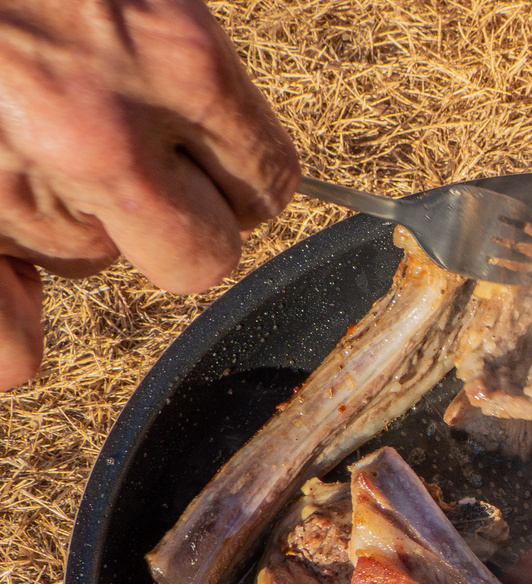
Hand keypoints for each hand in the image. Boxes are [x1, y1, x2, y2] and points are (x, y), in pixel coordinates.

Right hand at [0, 0, 298, 389]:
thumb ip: (170, 59)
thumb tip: (224, 160)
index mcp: (173, 52)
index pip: (266, 181)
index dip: (238, 175)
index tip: (203, 156)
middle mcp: (100, 131)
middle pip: (196, 254)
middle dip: (173, 219)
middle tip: (120, 157)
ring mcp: (13, 181)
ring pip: (91, 262)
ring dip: (70, 217)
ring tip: (15, 126)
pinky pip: (8, 345)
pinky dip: (14, 321)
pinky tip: (12, 272)